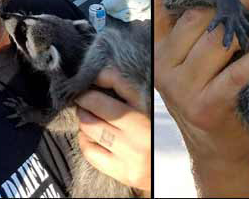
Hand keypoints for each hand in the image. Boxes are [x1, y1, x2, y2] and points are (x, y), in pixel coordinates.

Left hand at [74, 67, 151, 194]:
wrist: (166, 170)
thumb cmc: (155, 133)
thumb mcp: (148, 107)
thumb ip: (125, 89)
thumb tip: (99, 75)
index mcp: (152, 111)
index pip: (120, 85)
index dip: (100, 80)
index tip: (89, 82)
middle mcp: (144, 132)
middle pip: (101, 108)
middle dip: (85, 101)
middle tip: (82, 99)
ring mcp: (132, 154)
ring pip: (92, 129)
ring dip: (83, 120)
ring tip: (86, 116)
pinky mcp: (123, 172)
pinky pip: (91, 151)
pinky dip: (85, 140)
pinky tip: (90, 137)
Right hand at [154, 0, 248, 196]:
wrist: (218, 150)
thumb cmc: (214, 93)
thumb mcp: (198, 59)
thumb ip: (204, 27)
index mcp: (159, 47)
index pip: (164, 1)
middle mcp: (164, 65)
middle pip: (199, 16)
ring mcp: (183, 88)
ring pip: (219, 41)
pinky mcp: (207, 107)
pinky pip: (237, 74)